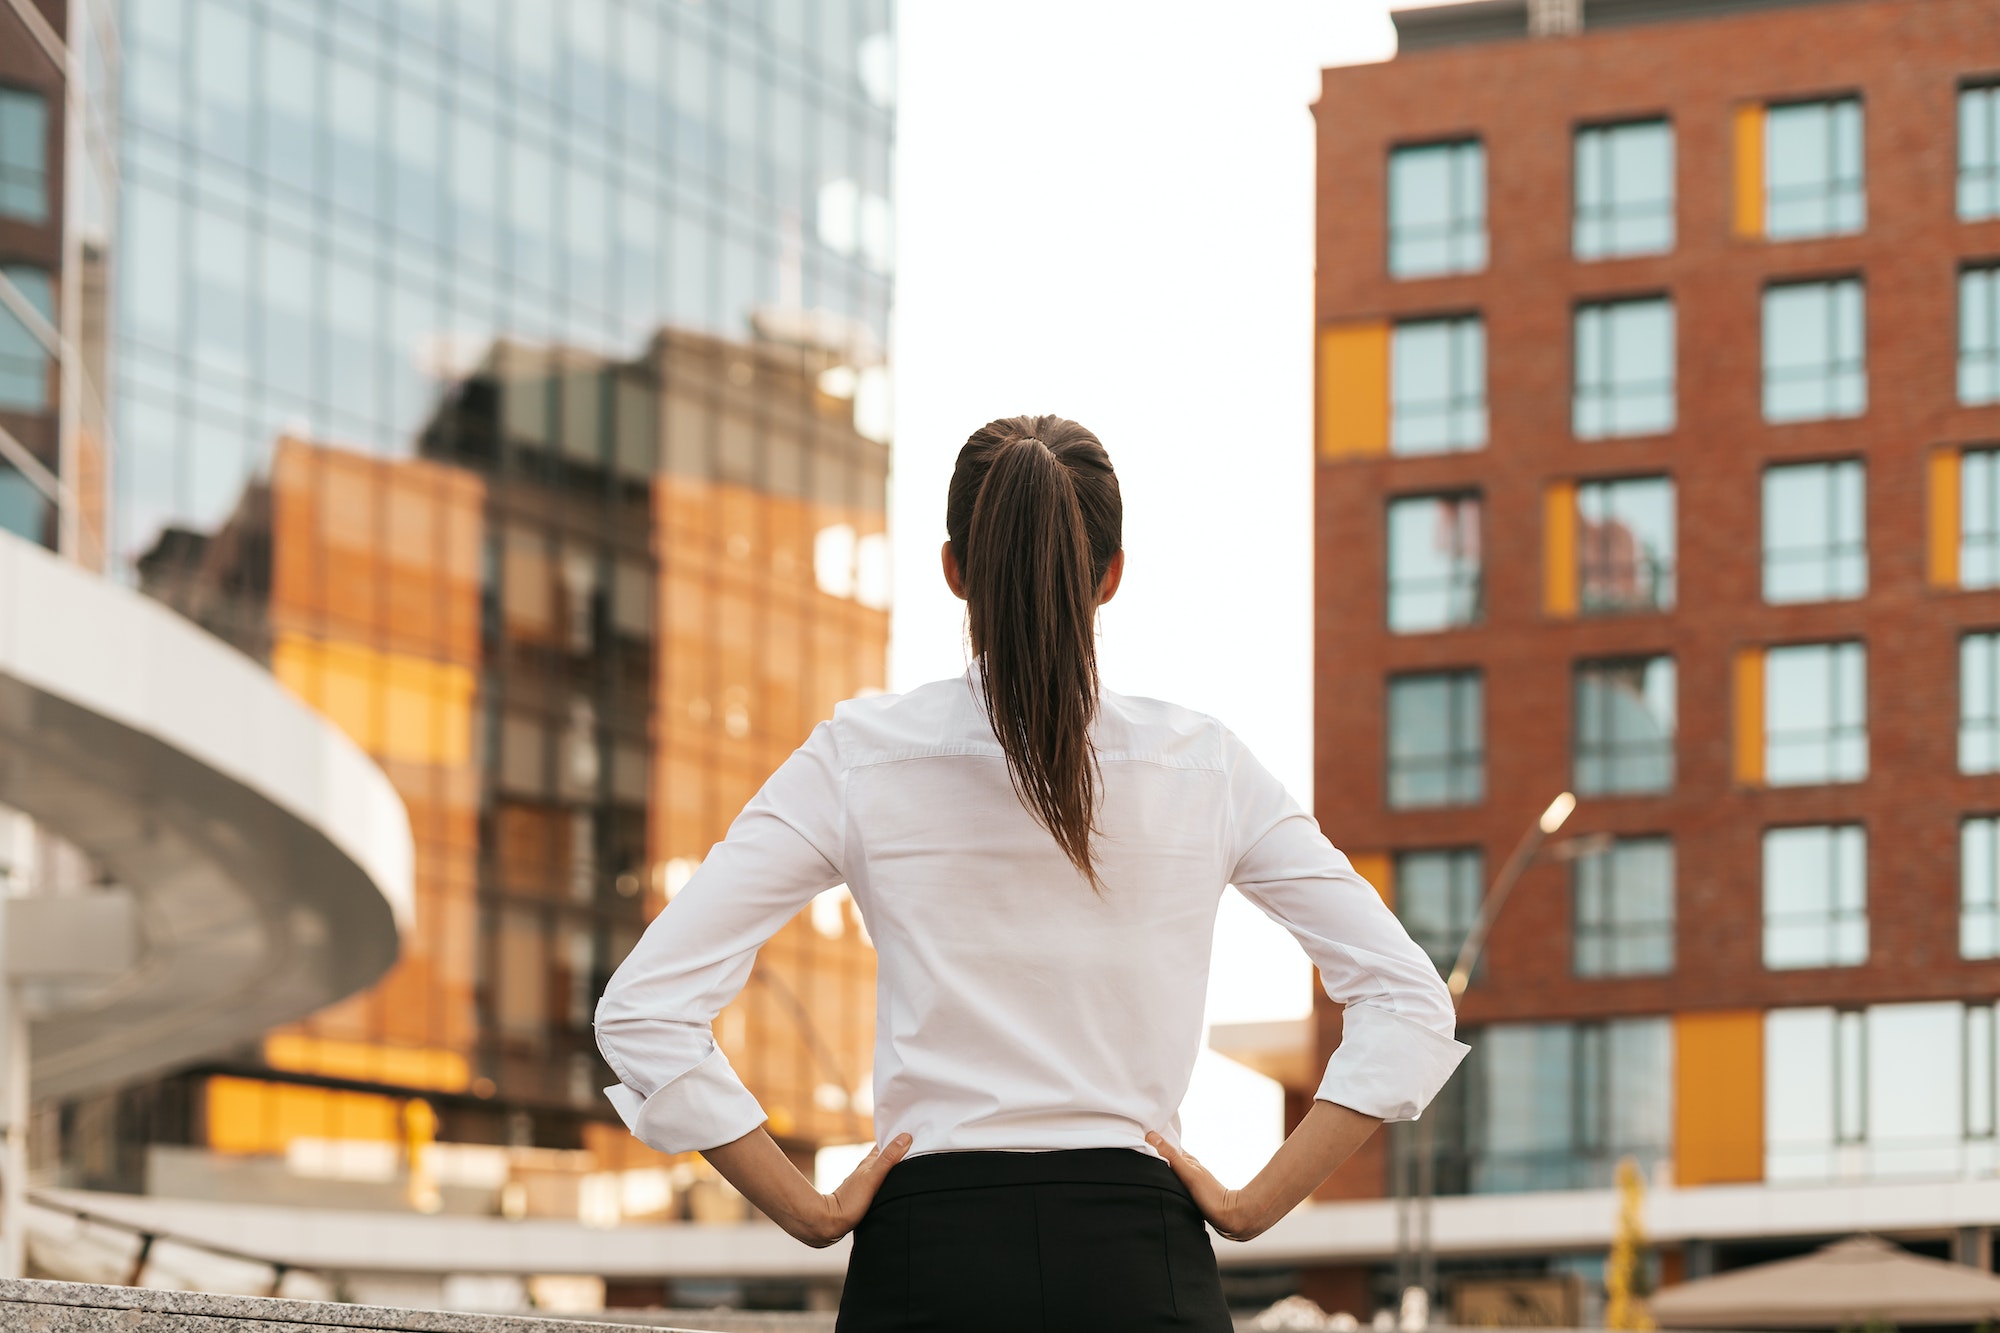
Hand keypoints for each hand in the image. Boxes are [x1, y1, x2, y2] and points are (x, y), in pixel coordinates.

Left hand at [794, 1133, 912, 1247]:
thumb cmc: (850, 1201)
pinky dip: (892, 1178)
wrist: (831, 1222)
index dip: (898, 1135)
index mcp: (870, 1161)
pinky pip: (883, 1181)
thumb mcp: (872, 1177)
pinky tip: (898, 1183)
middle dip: (900, 1149)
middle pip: (887, 1154)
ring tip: (913, 1162)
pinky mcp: (867, 1195)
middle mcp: (868, 1169)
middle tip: (918, 1144)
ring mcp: (867, 1182)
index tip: (913, 1128)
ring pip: (885, 1168)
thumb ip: (888, 1158)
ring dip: (897, 1164)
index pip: (886, 1142)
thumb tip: (905, 1137)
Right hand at [1146, 1131, 1268, 1241]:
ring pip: (1168, 1169)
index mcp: (1186, 1159)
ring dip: (1157, 1167)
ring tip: (1141, 1167)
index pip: (1166, 1144)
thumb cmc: (1211, 1196)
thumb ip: (1171, 1156)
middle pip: (1166, 1156)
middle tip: (1134, 1151)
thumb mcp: (1188, 1173)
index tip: (1135, 1136)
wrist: (1229, 1217)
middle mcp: (1187, 1167)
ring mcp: (1188, 1180)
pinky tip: (1157, 1185)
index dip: (1153, 1139)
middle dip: (1152, 1153)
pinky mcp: (1188, 1193)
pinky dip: (1163, 1180)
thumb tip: (1152, 1136)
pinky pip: (1171, 1182)